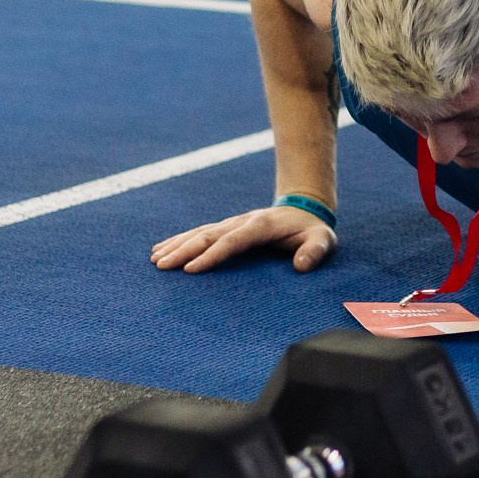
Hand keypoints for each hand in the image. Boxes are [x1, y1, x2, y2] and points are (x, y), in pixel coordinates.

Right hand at [151, 205, 336, 274]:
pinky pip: (200, 233)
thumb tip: (301, 266)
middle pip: (208, 235)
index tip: (191, 269)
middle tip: (162, 265)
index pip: (232, 241)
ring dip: (177, 244)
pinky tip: (161, 249)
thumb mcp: (323, 240)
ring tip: (155, 259)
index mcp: (261, 226)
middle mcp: (242, 222)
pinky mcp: (227, 227)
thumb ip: (315, 251)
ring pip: (200, 232)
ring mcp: (232, 223)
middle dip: (184, 250)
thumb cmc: (312, 230)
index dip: (212, 254)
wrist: (305, 208)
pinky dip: (179, 240)